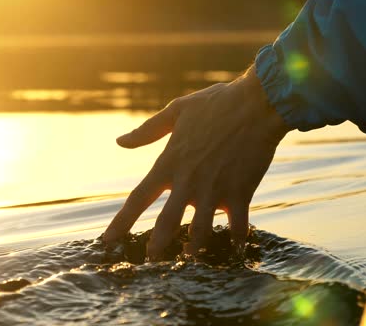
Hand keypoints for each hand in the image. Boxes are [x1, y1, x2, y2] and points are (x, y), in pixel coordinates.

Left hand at [103, 65, 289, 258]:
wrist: (257, 104)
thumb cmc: (216, 103)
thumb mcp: (177, 111)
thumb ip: (148, 131)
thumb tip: (120, 142)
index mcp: (169, 163)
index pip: (138, 198)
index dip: (121, 222)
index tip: (107, 241)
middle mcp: (188, 182)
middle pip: (165, 224)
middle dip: (156, 247)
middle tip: (149, 261)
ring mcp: (214, 191)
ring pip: (200, 232)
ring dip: (194, 249)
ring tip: (190, 258)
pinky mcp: (240, 194)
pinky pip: (237, 225)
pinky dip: (237, 238)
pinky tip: (237, 247)